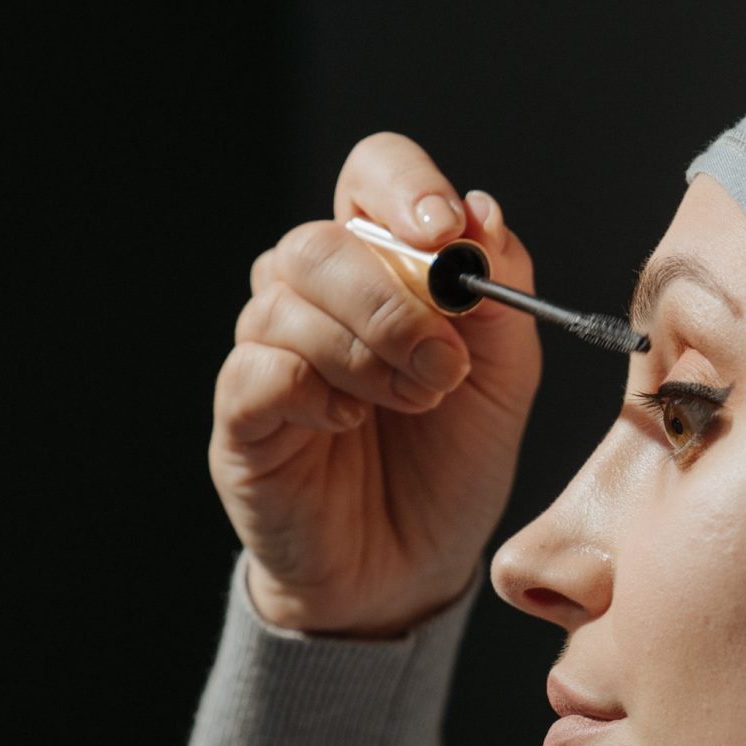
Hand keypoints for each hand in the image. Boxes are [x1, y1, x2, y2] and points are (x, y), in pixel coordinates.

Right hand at [212, 132, 543, 636]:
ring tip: (415, 402)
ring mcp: (268, 349)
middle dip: (395, 300)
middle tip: (445, 365)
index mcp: (380, 266)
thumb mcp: (506, 377)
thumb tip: (482, 209)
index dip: (402, 184)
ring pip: (288, 299)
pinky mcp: (240, 413)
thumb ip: (505, 295)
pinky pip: (261, 368)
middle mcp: (313, 294)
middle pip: (322, 239)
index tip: (445, 232)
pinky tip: (349, 423)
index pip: (369, 174)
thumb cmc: (450, 466)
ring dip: (368, 353)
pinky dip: (316, 389)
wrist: (411, 570)